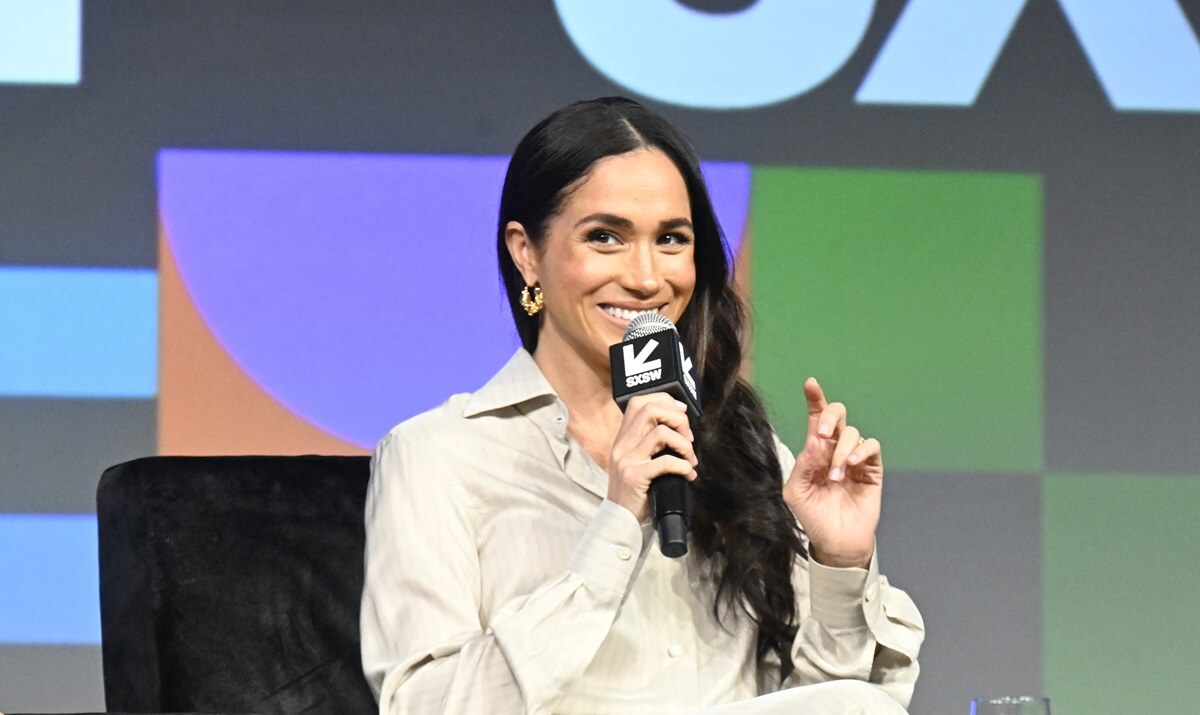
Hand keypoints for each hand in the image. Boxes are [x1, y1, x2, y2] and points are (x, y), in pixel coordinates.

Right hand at [607, 394, 698, 522]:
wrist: (620, 521)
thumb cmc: (636, 492)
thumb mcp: (637, 462)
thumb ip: (650, 444)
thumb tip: (681, 427)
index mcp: (623, 439)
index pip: (639, 402)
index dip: (664, 401)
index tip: (682, 413)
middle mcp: (622, 445)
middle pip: (650, 410)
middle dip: (678, 419)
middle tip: (688, 437)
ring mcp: (626, 460)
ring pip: (661, 433)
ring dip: (684, 444)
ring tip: (689, 459)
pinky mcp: (634, 477)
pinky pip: (665, 462)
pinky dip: (683, 466)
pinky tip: (687, 474)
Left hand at [782, 377, 881, 568]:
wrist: (836, 542)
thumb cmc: (813, 516)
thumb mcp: (796, 491)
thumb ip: (803, 464)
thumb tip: (815, 439)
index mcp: (814, 450)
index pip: (815, 418)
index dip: (814, 399)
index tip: (811, 383)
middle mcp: (834, 448)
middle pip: (838, 415)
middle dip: (830, 416)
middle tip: (823, 433)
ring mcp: (854, 457)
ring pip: (852, 433)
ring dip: (841, 451)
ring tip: (835, 476)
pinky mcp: (871, 468)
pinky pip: (870, 446)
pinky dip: (860, 451)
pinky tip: (851, 464)